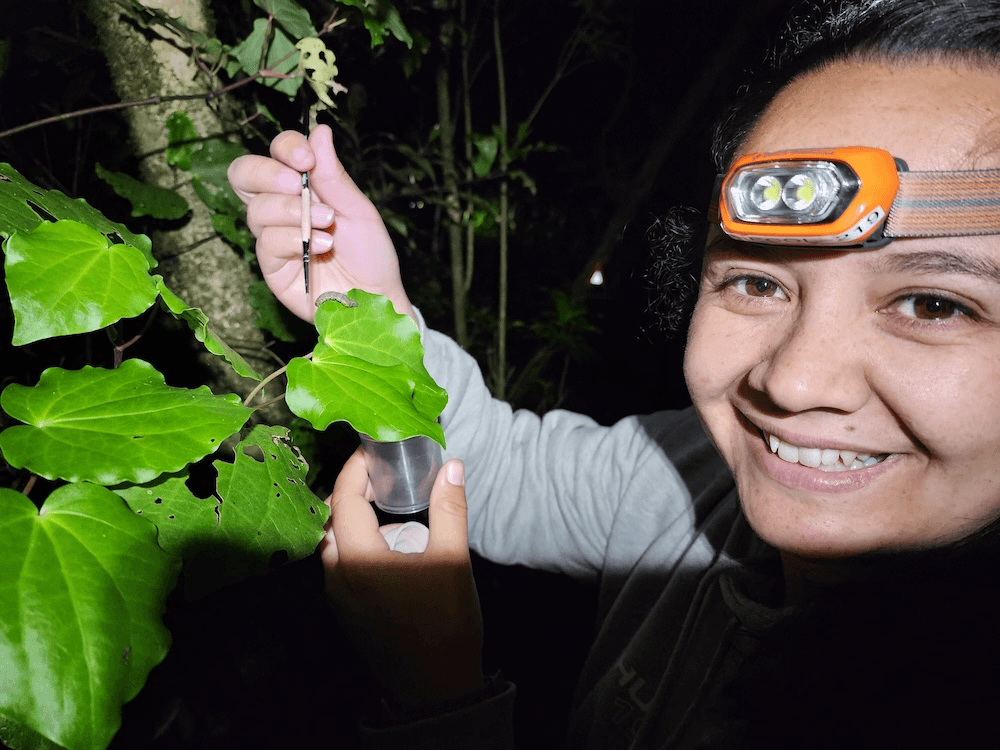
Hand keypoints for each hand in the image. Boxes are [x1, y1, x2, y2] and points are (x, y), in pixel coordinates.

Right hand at [227, 125, 413, 321]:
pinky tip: (321, 246)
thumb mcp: (358, 210)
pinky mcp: (271, 267)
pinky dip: (294, 239)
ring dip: (293, 212)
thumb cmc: (370, 254)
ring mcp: (273, 237)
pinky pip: (266, 242)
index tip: (307, 159)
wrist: (377, 298)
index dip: (285, 148)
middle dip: (268, 173)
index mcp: (302, 187)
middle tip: (298, 183)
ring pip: (256, 209)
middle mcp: (281, 208)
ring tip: (327, 224)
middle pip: (244, 174)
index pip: (276, 153)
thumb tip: (319, 130)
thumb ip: (334, 176)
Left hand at [321, 449, 483, 710]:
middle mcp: (337, 577)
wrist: (435, 689)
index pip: (345, 498)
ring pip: (334, 540)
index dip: (358, 468)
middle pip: (334, 517)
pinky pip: (340, 562)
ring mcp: (338, 596)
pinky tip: (385, 537)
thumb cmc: (446, 627)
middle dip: (354, 488)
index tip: (376, 449)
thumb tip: (452, 467)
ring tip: (386, 498)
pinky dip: (356, 539)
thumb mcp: (453, 561)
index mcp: (359, 561)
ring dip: (354, 515)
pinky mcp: (345, 610)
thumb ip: (449, 509)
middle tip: (384, 469)